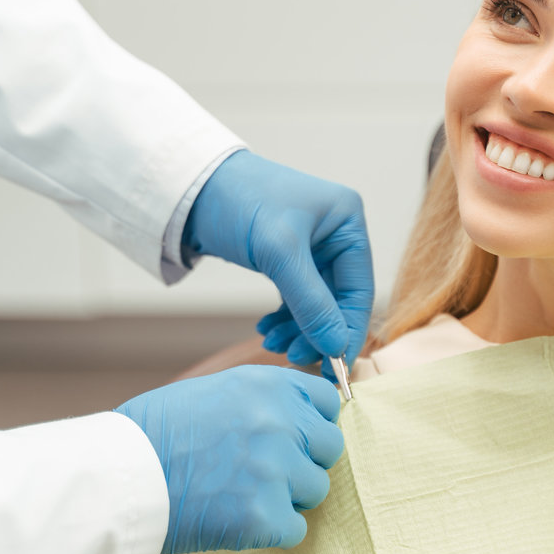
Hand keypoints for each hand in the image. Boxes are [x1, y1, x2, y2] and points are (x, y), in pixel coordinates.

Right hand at [115, 366, 344, 553]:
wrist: (120, 476)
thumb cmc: (156, 432)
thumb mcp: (216, 390)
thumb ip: (263, 399)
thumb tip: (299, 414)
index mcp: (268, 385)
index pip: (326, 401)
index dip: (312, 421)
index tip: (295, 436)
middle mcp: (279, 421)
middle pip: (329, 446)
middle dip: (304, 460)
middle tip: (266, 470)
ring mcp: (275, 469)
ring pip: (316, 488)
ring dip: (288, 495)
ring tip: (244, 493)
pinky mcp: (265, 516)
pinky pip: (296, 528)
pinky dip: (271, 530)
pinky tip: (238, 518)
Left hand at [183, 151, 373, 375]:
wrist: (194, 186)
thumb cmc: (240, 201)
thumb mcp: (278, 252)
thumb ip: (310, 302)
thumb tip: (336, 347)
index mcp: (347, 222)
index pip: (360, 289)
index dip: (348, 329)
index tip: (334, 366)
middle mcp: (336, 234)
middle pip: (339, 299)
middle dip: (318, 332)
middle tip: (295, 357)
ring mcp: (313, 247)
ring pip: (317, 303)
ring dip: (299, 329)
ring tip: (272, 344)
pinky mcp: (289, 259)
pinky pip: (297, 298)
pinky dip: (285, 318)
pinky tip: (266, 330)